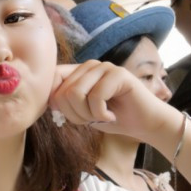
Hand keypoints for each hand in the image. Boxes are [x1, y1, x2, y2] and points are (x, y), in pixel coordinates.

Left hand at [48, 61, 173, 141]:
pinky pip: (95, 97)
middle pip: (62, 92)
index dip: (54, 101)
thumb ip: (64, 102)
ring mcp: (104, 67)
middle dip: (75, 114)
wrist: (142, 124)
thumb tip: (47, 100)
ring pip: (75, 93)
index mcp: (78, 72)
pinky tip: (112, 116)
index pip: (52, 78)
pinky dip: (101, 115)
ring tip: (101, 116)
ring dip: (87, 114)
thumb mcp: (81, 111)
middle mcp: (90, 65)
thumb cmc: (111, 118)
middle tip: (92, 119)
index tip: (70, 115)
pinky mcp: (118, 74)